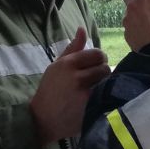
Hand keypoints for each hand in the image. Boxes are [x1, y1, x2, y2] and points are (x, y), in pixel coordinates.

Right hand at [29, 28, 109, 144]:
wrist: (42, 119)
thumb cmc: (50, 90)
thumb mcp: (56, 66)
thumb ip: (72, 48)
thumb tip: (82, 29)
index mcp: (68, 63)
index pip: (97, 54)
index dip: (99, 60)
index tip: (95, 66)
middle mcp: (76, 76)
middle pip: (105, 67)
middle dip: (102, 72)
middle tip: (95, 80)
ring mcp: (84, 92)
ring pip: (106, 81)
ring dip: (105, 84)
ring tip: (95, 90)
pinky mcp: (89, 106)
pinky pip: (105, 95)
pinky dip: (104, 96)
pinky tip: (96, 100)